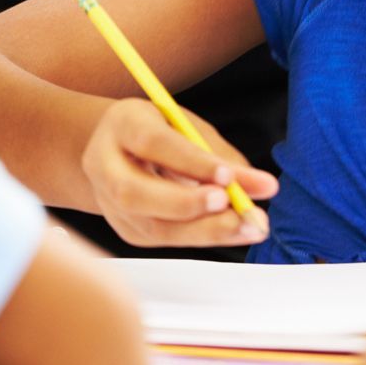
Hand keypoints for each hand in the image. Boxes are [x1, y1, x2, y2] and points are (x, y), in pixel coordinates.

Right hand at [81, 97, 277, 248]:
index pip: (152, 143)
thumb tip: (262, 187)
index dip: (191, 162)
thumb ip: (219, 155)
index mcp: (121, 124)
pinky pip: (164, 239)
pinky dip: (202, 236)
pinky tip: (232, 231)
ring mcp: (110, 202)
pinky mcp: (126, 228)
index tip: (230, 176)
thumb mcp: (187, 127)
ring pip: (151, 226)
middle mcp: (104, 164)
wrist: (120, 151)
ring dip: (205, 231)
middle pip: (134, 193)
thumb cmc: (161, 131)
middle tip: (233, 208)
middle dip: (188, 204)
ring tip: (249, 227)